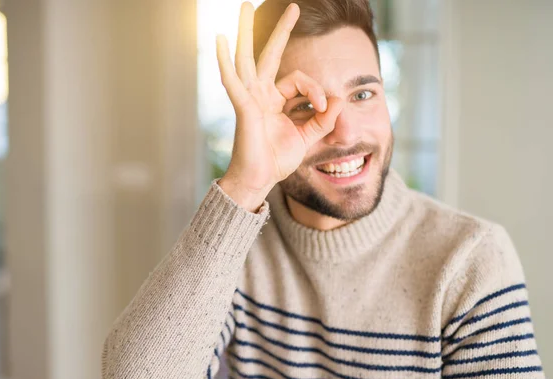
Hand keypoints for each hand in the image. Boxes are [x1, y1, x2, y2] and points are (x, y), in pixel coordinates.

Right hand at [216, 2, 343, 211]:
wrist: (260, 179)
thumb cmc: (277, 159)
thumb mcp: (307, 136)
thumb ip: (323, 118)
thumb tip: (340, 99)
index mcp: (275, 100)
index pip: (300, 81)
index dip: (316, 90)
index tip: (325, 107)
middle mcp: (261, 94)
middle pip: (269, 54)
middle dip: (280, 30)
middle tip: (292, 7)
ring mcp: (249, 98)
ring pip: (247, 58)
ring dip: (245, 32)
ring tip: (245, 7)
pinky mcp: (242, 107)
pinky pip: (232, 80)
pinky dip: (224, 61)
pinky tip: (220, 40)